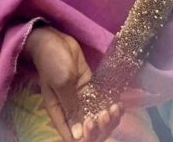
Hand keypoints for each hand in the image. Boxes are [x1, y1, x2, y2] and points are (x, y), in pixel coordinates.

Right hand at [23, 26, 121, 141]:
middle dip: (100, 126)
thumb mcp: (62, 85)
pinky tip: (119, 102)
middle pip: (87, 128)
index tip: (93, 125)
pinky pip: (100, 100)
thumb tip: (76, 136)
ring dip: (108, 116)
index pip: (71, 135)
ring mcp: (80, 97)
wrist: (54, 40)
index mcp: (59, 111)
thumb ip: (70, 109)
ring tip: (115, 107)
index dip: (84, 136)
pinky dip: (110, 104)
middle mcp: (70, 107)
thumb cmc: (53, 62)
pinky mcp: (88, 85)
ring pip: (96, 115)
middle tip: (106, 113)